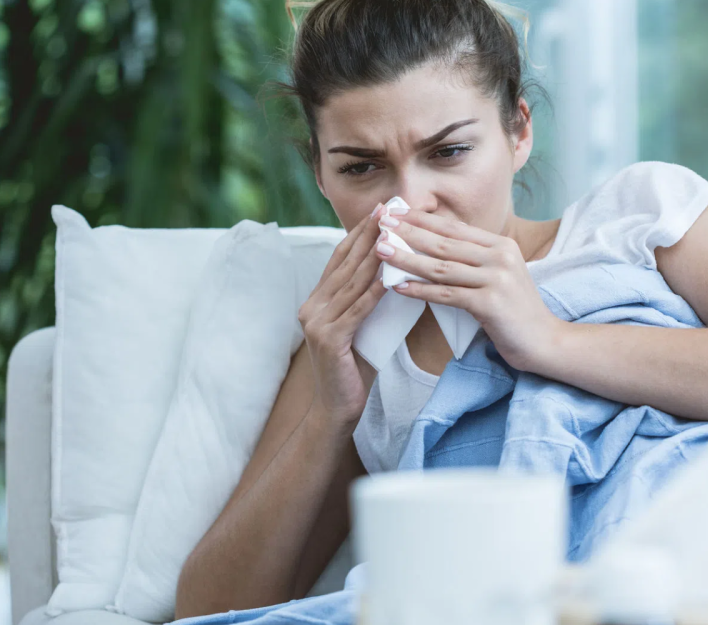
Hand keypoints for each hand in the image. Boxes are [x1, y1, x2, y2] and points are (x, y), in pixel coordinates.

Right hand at [299, 204, 387, 426]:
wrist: (338, 408)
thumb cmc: (355, 367)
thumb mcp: (360, 326)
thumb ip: (366, 301)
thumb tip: (396, 272)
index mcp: (317, 300)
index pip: (340, 258)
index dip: (359, 233)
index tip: (381, 211)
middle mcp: (312, 306)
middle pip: (345, 264)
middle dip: (369, 235)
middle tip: (389, 210)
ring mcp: (317, 322)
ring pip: (352, 283)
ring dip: (375, 256)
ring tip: (395, 234)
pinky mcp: (329, 340)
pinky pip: (357, 310)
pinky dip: (375, 292)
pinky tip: (391, 277)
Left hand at [374, 209, 558, 371]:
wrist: (545, 341)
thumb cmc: (516, 311)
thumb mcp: (499, 276)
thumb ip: (474, 259)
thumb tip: (433, 246)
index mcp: (501, 245)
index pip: (454, 228)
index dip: (423, 219)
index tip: (396, 212)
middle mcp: (500, 257)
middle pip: (444, 242)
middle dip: (409, 232)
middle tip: (381, 225)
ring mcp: (496, 279)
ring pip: (441, 266)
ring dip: (407, 258)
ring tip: (382, 252)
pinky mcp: (490, 304)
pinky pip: (446, 294)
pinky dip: (420, 290)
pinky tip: (399, 287)